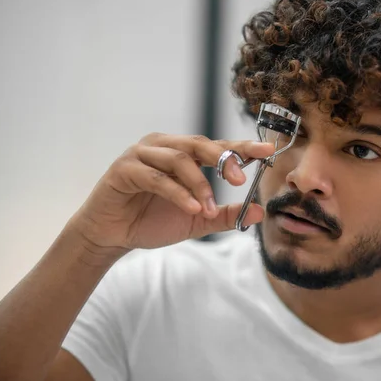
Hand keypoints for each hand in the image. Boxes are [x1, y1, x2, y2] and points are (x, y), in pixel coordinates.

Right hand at [67, 133, 274, 254]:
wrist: (112, 236)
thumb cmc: (151, 221)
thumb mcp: (196, 220)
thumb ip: (224, 215)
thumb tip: (258, 212)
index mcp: (182, 153)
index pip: (217, 146)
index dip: (242, 147)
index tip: (268, 151)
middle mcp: (163, 147)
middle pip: (199, 144)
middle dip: (224, 160)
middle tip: (241, 180)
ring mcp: (142, 154)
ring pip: (179, 160)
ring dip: (200, 185)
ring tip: (209, 207)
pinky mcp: (124, 169)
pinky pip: (156, 178)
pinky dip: (177, 193)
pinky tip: (192, 207)